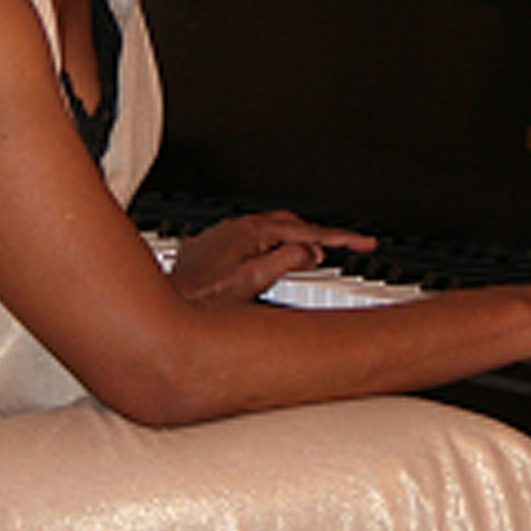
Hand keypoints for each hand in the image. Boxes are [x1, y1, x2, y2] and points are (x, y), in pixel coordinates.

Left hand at [167, 210, 377, 307]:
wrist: (166, 305)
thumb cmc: (204, 300)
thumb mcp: (252, 282)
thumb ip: (286, 262)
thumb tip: (312, 251)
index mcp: (253, 232)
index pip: (308, 232)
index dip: (341, 238)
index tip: (365, 243)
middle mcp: (239, 228)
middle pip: (293, 225)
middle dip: (322, 236)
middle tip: (348, 249)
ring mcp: (227, 236)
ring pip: (272, 231)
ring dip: (297, 240)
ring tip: (318, 256)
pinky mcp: (216, 248)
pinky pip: (254, 240)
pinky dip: (275, 247)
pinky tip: (276, 261)